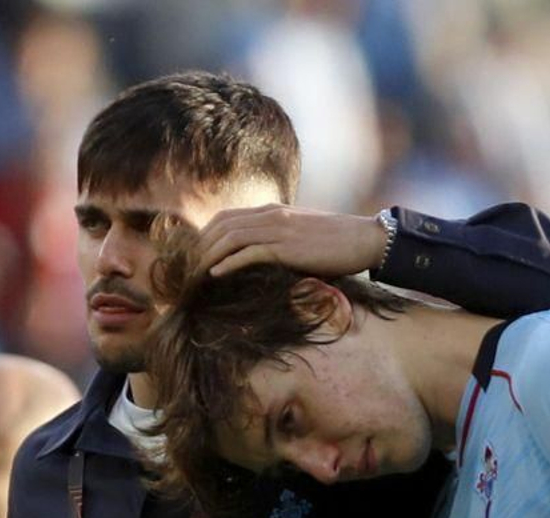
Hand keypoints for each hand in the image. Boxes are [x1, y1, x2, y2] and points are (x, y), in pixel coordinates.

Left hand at [194, 205, 385, 278]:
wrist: (364, 239)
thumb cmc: (337, 243)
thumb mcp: (302, 235)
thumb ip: (280, 241)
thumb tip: (264, 259)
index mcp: (272, 211)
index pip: (226, 217)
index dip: (205, 235)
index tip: (193, 256)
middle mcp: (271, 215)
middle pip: (221, 225)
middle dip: (198, 246)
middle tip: (184, 269)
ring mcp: (278, 229)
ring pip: (230, 237)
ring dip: (207, 256)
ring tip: (193, 275)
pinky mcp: (287, 247)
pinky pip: (249, 253)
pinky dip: (227, 263)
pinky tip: (214, 275)